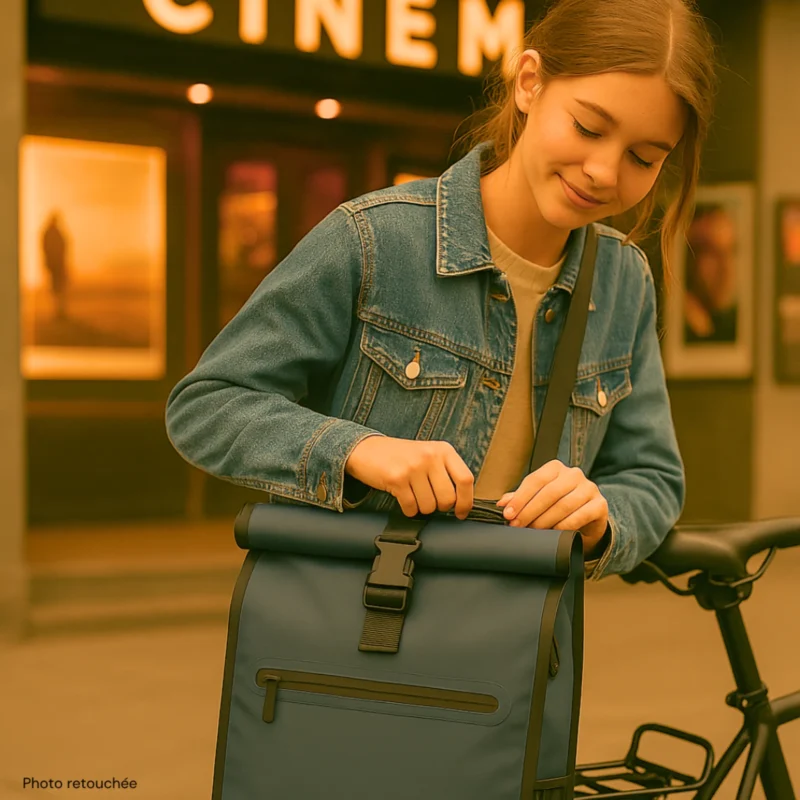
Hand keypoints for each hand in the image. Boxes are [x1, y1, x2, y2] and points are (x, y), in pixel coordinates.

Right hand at [345, 435, 473, 518]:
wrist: (366, 449)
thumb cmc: (400, 456)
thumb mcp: (428, 454)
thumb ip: (446, 471)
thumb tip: (461, 502)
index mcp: (443, 450)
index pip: (465, 479)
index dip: (466, 501)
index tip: (461, 512)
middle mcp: (430, 456)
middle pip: (448, 498)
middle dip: (439, 507)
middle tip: (430, 501)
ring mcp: (413, 466)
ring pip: (429, 506)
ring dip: (422, 508)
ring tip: (414, 496)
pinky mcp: (397, 478)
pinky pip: (411, 507)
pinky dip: (409, 509)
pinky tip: (404, 499)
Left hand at [496, 460, 608, 554]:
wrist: (587, 520)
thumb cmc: (557, 507)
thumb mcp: (538, 500)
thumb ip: (520, 499)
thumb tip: (501, 504)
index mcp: (556, 468)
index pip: (535, 480)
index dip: (520, 498)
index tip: (508, 514)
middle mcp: (574, 474)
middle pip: (548, 492)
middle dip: (530, 511)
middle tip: (517, 526)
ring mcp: (589, 488)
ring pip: (563, 505)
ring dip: (544, 520)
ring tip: (533, 531)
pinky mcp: (600, 505)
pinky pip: (580, 515)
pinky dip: (564, 526)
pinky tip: (554, 533)